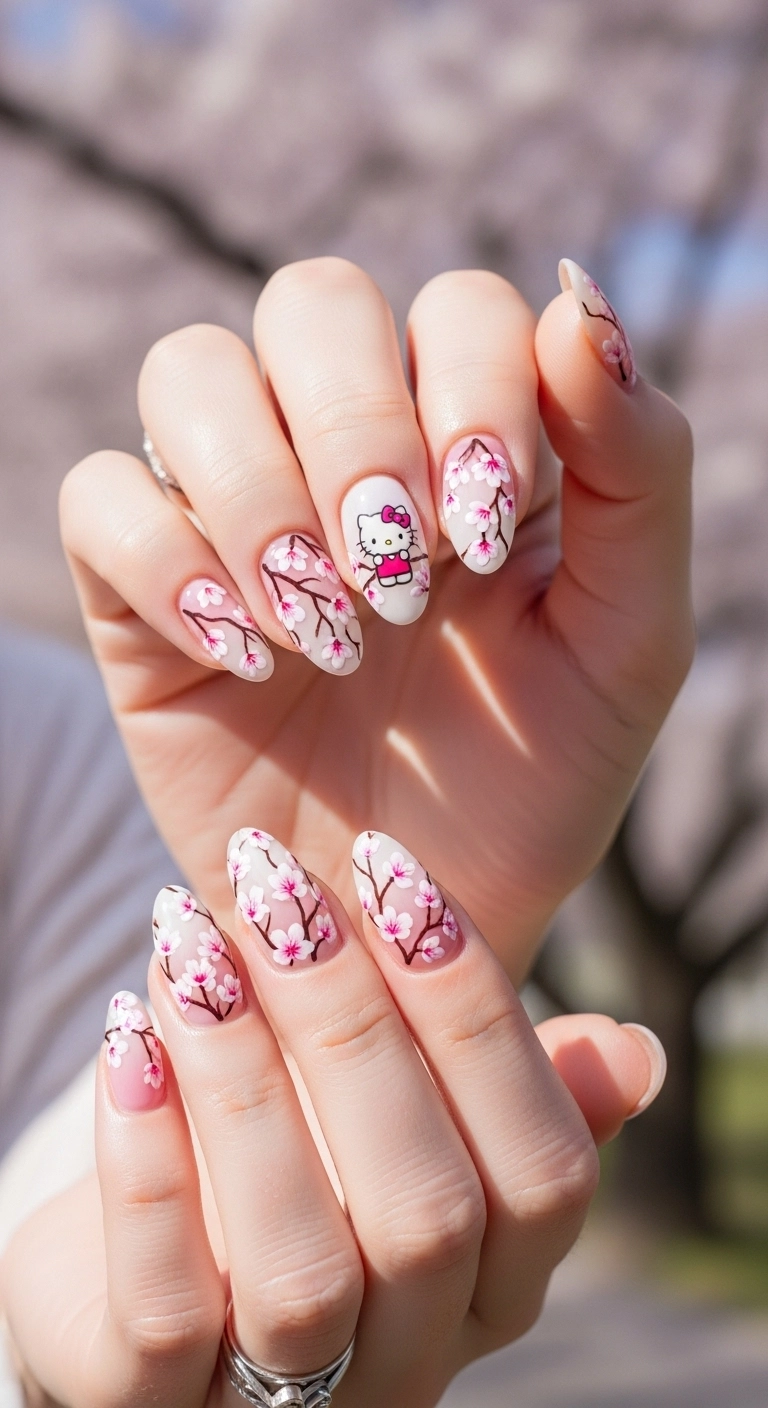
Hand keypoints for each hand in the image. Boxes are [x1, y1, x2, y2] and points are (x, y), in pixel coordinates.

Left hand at [2, 830, 664, 1407]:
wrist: (138, 1296)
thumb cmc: (300, 1175)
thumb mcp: (411, 1124)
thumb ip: (510, 1089)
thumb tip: (636, 1051)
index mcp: (494, 1284)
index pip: (546, 1173)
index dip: (481, 1021)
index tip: (401, 881)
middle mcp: (413, 1358)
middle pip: (428, 1215)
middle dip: (355, 1032)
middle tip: (281, 896)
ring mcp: (284, 1406)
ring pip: (302, 1274)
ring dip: (247, 1087)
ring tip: (193, 950)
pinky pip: (165, 1316)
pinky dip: (151, 1165)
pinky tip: (130, 1041)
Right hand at [60, 258, 692, 979]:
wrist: (413, 932)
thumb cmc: (528, 787)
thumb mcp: (629, 643)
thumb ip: (639, 468)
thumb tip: (582, 299)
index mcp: (475, 446)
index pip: (457, 307)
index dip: (469, 386)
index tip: (479, 534)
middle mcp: (350, 454)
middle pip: (312, 301)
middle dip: (358, 429)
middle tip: (396, 577)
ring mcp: (237, 514)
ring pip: (191, 370)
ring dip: (258, 490)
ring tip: (322, 628)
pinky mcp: (142, 590)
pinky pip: (100, 497)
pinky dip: (166, 562)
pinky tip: (239, 656)